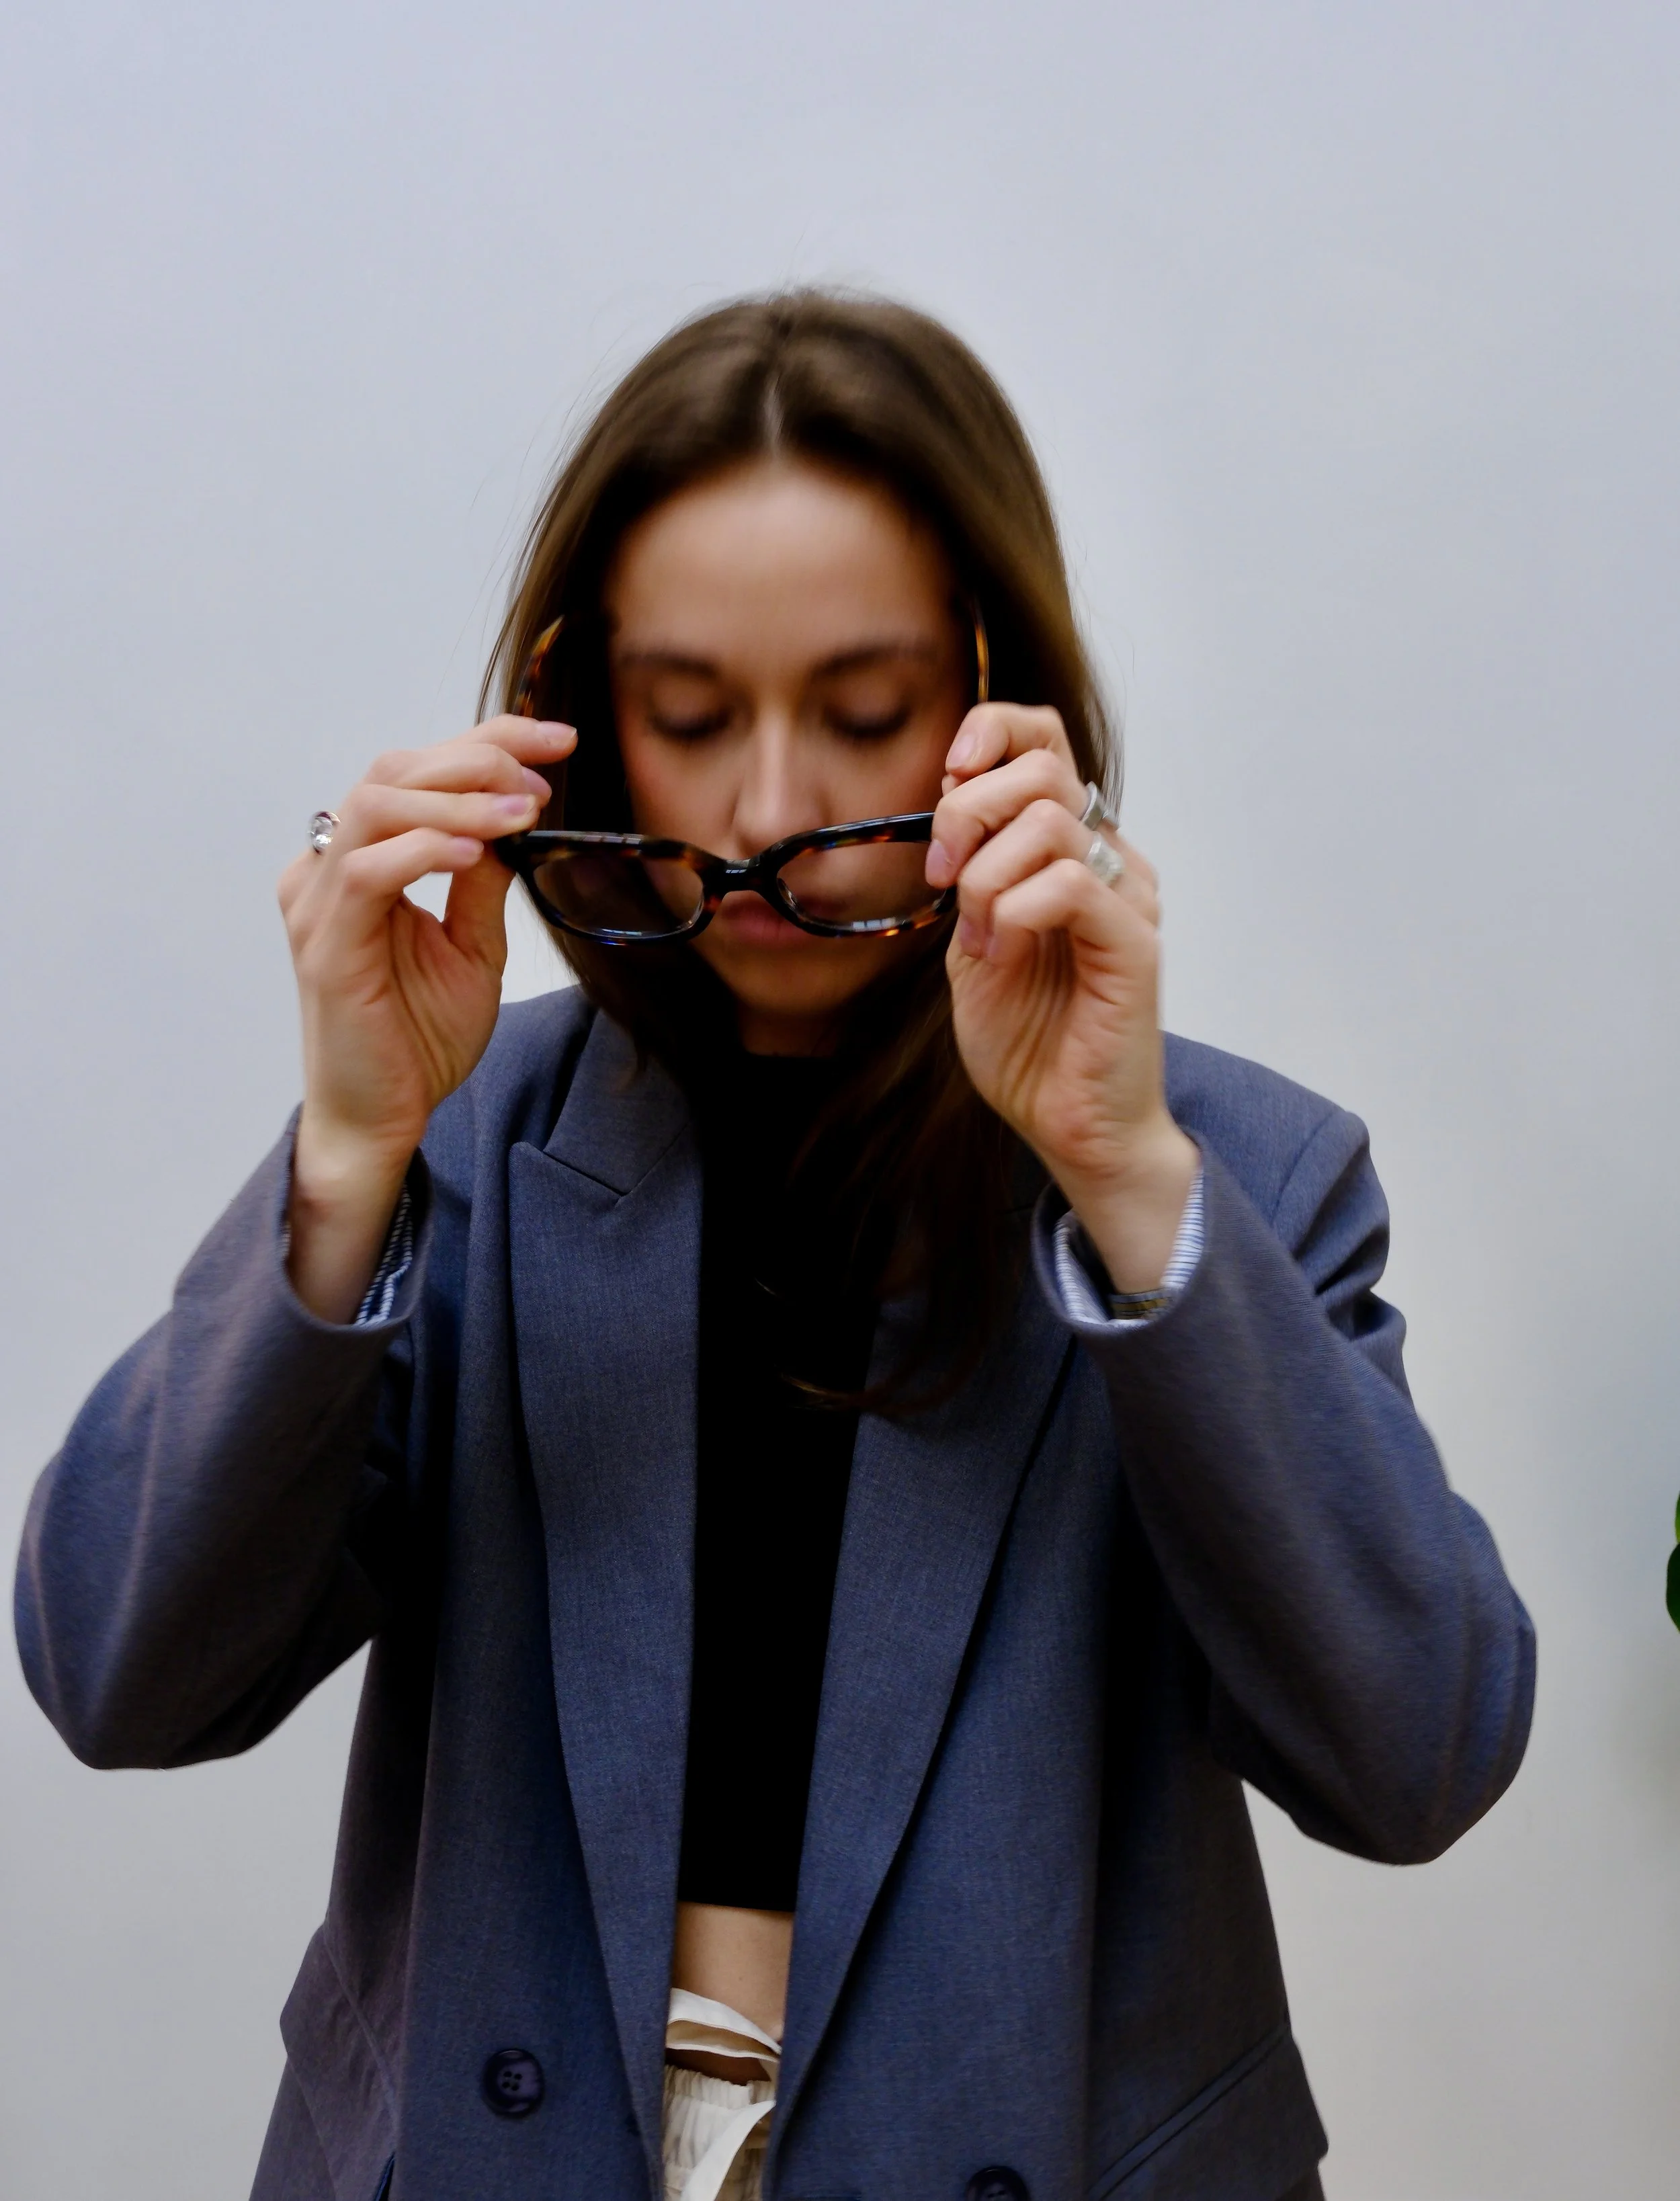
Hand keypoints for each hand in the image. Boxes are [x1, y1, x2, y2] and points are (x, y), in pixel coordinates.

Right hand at [277, 713, 574, 1316]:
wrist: (382, 1118)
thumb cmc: (418, 1039)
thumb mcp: (473, 946)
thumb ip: (483, 882)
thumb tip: (515, 818)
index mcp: (361, 861)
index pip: (416, 771)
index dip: (484, 741)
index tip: (554, 740)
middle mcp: (329, 870)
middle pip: (393, 769)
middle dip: (476, 758)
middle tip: (540, 779)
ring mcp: (319, 904)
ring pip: (376, 805)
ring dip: (456, 798)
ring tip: (517, 813)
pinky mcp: (325, 945)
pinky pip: (366, 871)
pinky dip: (423, 849)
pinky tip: (475, 853)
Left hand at [926, 704, 1197, 1293]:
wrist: (1070, 1125)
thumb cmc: (1029, 1044)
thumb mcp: (973, 940)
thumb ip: (969, 872)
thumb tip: (949, 801)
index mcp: (1071, 847)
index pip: (1043, 738)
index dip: (989, 735)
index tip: (943, 783)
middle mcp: (1108, 858)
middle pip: (1044, 764)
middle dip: (968, 810)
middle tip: (942, 876)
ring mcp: (1128, 895)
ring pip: (1051, 819)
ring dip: (986, 874)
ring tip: (978, 935)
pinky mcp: (1135, 941)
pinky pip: (1070, 883)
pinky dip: (1015, 911)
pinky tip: (1000, 953)